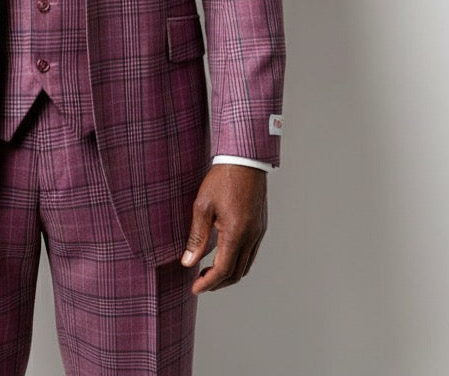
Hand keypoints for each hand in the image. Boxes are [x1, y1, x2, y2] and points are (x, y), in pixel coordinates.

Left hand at [181, 163, 266, 293]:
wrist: (244, 159)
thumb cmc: (222, 179)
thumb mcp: (203, 206)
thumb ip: (196, 237)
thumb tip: (187, 262)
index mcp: (237, 232)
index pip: (223, 270)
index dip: (208, 283)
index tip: (195, 289)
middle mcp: (251, 236)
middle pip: (237, 273)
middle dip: (218, 283)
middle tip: (199, 283)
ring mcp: (259, 232)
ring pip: (246, 265)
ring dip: (229, 274)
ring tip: (209, 272)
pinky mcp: (261, 226)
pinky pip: (251, 253)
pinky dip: (238, 262)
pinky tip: (223, 256)